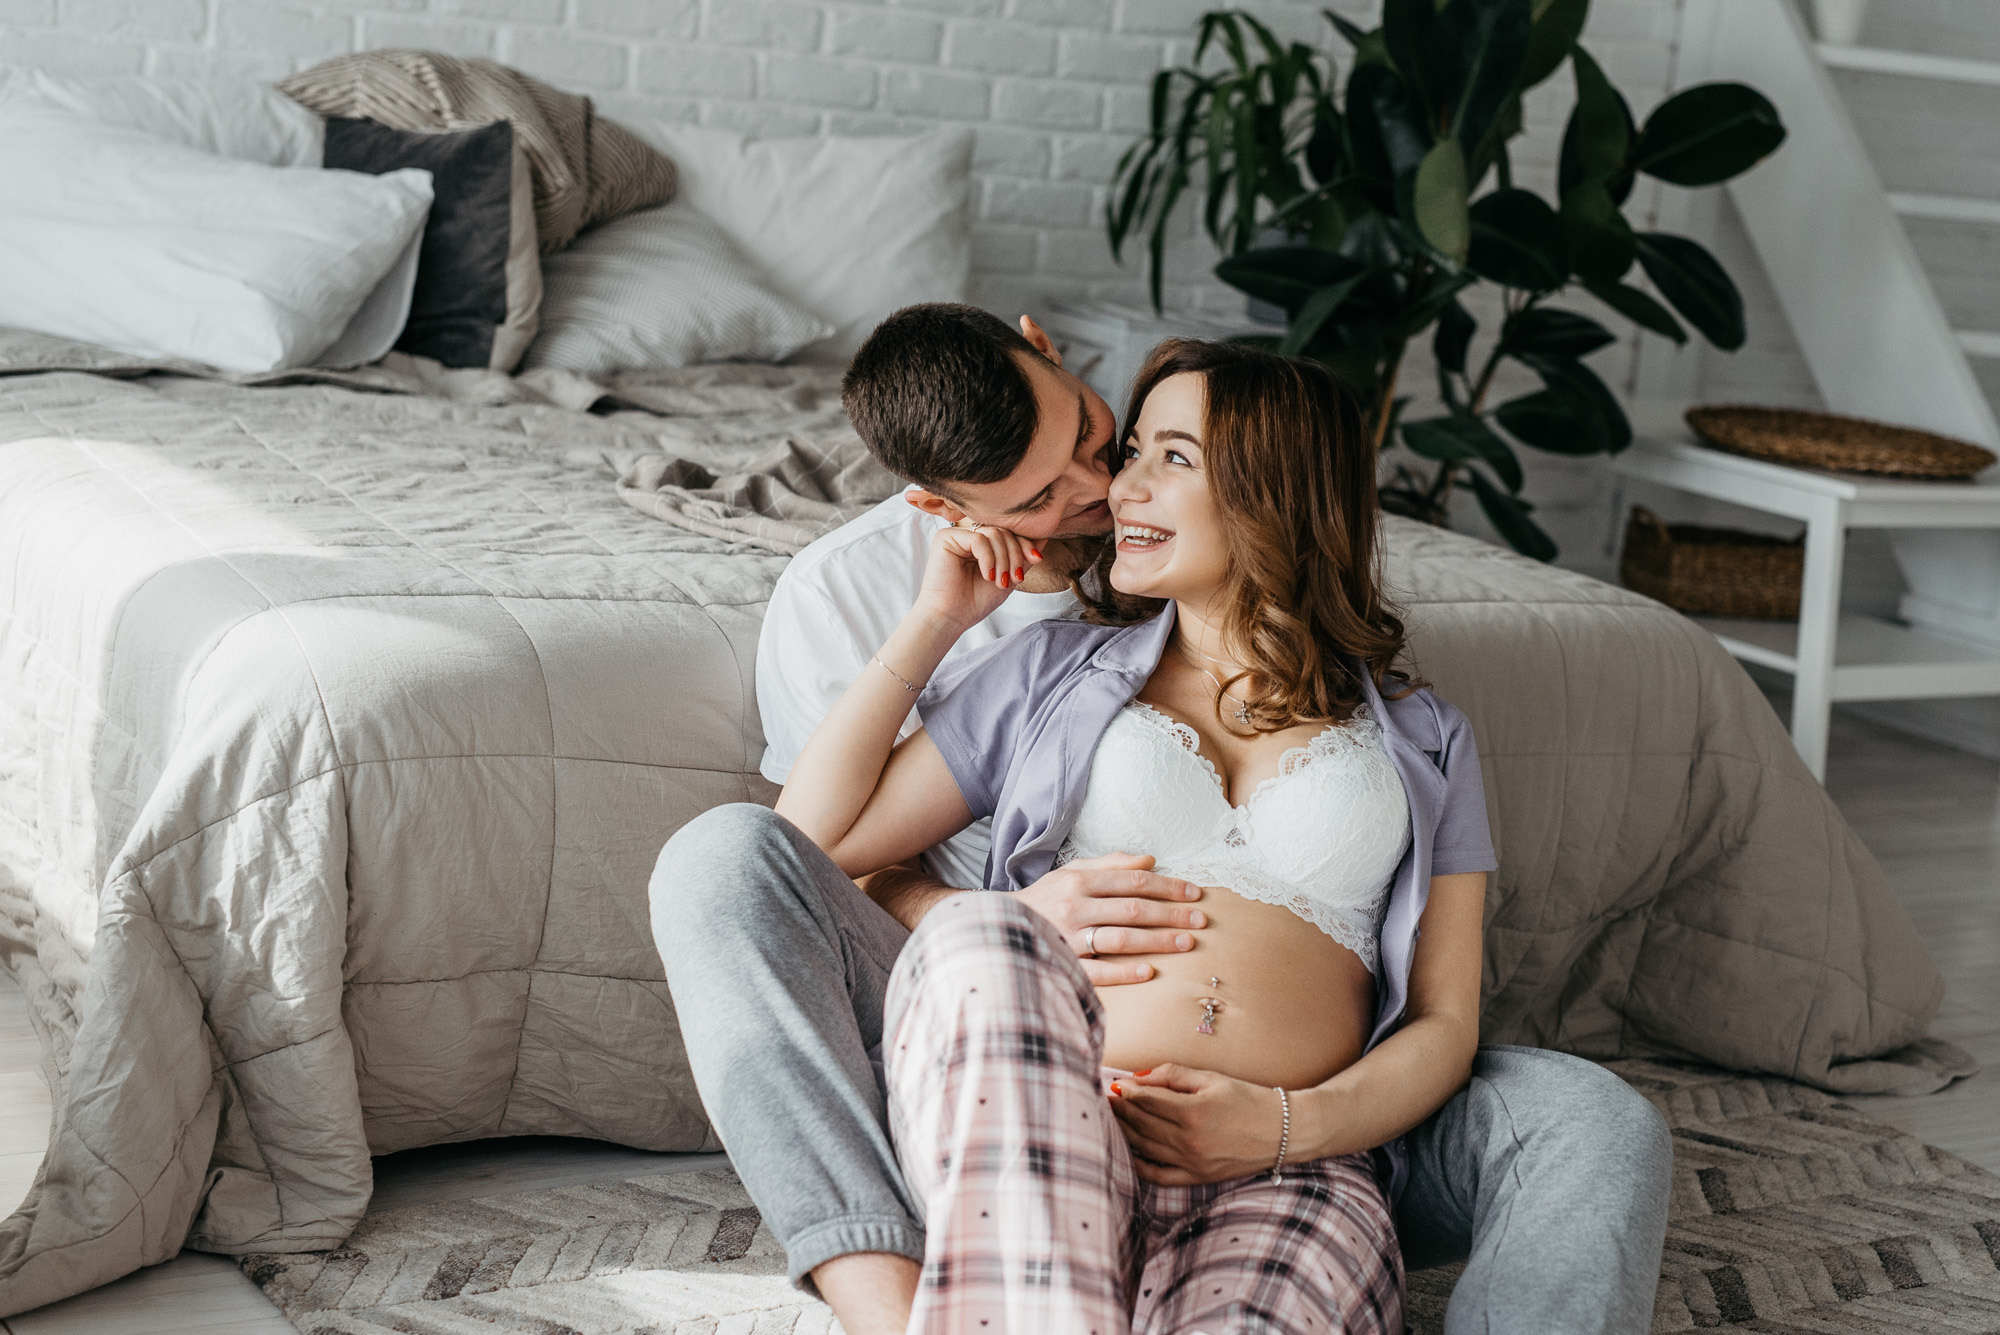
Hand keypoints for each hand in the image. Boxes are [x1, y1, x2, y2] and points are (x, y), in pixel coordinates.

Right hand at [912, 522, 1042, 632]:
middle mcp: (968, 535)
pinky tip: (987, 575)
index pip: (1009, 533)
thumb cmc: (975, 601)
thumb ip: (1023, 558)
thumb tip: (1045, 535)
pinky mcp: (946, 538)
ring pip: (993, 534)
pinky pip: (979, 539)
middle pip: (1003, 531)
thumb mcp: (1008, 577)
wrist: (951, 617)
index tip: (1036, 559)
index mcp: (982, 543)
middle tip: (1014, 578)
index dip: (1025, 544)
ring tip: (999, 581)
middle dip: (1015, 555)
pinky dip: (988, 559)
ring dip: (1003, 560)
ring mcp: (957, 535)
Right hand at [1013, 851, 1204, 985]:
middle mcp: (1074, 907)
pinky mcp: (1062, 964)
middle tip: (1200, 920)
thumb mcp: (1071, 872)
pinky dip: (1124, 972)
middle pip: (1133, 909)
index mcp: (1079, 881)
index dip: (1167, 886)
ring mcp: (1068, 937)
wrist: (997, 926)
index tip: (1195, 893)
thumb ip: (1111, 865)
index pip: (1133, 881)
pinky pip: (1097, 971)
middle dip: (1171, 914)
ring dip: (1157, 941)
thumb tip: (1150, 860)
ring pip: (1121, 939)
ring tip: (1186, 943)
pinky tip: (1149, 972)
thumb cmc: (1043, 899)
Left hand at [1108, 1064, 1288, 1185]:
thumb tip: (1139, 1078)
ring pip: (1144, 1146)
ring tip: (1113, 1117)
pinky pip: (1158, 1175)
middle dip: (1120, 1108)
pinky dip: (1139, 1163)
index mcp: (1194, 1112)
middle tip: (1105, 1097)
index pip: (1146, 1100)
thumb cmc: (1248, 1099)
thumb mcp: (1212, 1079)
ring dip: (1124, 1130)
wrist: (1283, 1132)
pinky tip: (1128, 1150)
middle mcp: (1190, 1140)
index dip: (1125, 1090)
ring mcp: (1192, 1162)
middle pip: (1141, 1123)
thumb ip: (1174, 1075)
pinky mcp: (1197, 1178)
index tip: (1113, 1083)